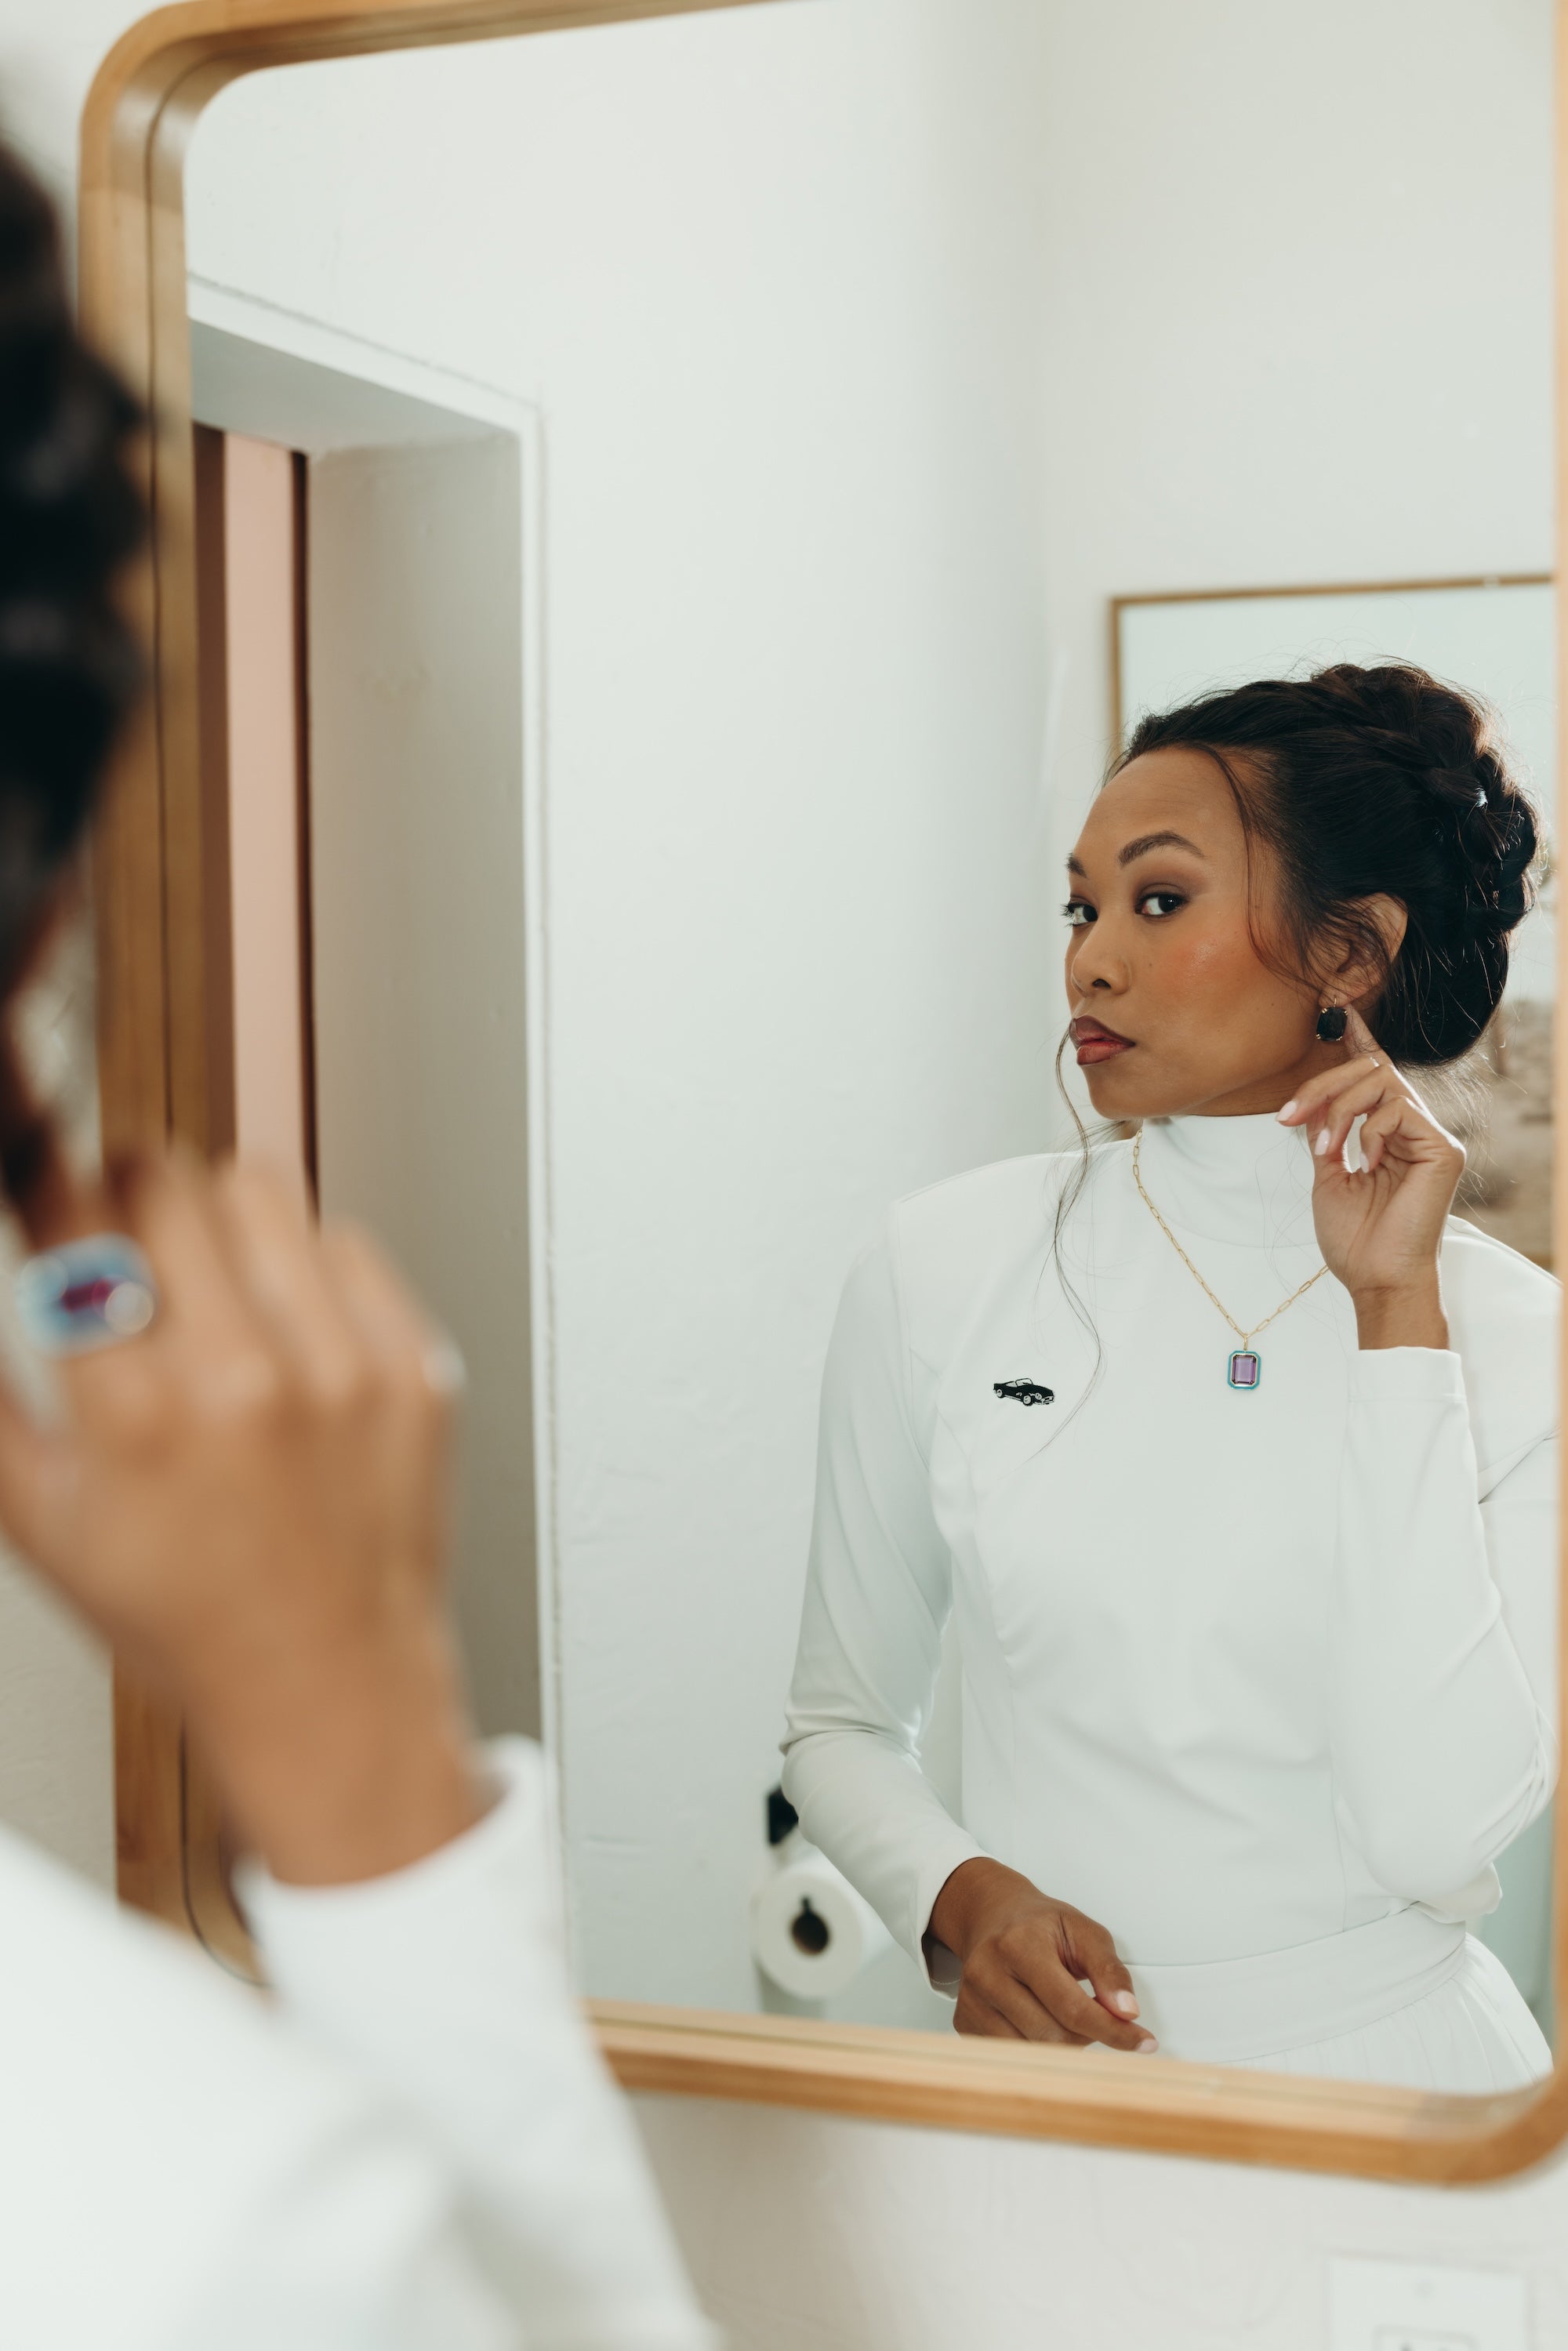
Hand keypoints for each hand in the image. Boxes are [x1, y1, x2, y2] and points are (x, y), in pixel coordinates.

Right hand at [0, 1119, 482, 1886]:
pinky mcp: (414, 1366)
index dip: (45, 1175)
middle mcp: (245, 1380)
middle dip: (127, 1187)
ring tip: (205, 1268)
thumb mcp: (44, 1526)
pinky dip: (306, 1265)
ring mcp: (342, 1368)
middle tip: (122, 1226)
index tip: (42, 1169)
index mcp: (137, 1417)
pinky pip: (347, 1243)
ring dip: (216, 1211)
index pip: (75, 1217)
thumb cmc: (190, 1622)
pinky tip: (287, 1323)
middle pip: (165, 1177)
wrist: (331, 1687)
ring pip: (259, 1189)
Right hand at [928, 1857, 1156, 2051]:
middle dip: (1087, 2033)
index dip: (1113, 2031)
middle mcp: (986, 1972)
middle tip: (1093, 2013)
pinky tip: (1038, 2019)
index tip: (1143, 2043)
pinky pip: (1013, 2056)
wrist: (992, 1915)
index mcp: (1019, 1944)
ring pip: (1034, 2052)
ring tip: (1063, 2012)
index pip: (1072, 2007)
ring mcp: (971, 2000)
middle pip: (1054, 2035)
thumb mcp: (1084, 1931)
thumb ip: (1109, 1970)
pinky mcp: (964, 2022)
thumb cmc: (1041, 1925)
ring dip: (1063, 2043)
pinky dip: (1036, 2046)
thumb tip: (1128, 2014)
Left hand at [1275, 1009, 1459, 1348]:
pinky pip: (1399, 1108)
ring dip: (1339, 1107)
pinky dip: (1368, 1129)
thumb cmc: (1355, 1239)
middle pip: (1371, 1068)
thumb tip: (1310, 1102)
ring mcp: (1430, 1136)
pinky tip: (1363, 1162)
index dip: (1358, 1040)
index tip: (1338, 1012)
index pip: (1375, 1076)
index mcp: (1386, 1134)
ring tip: (1323, 1146)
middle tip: (1288, 1117)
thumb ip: (1325, 1134)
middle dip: (1322, 1085)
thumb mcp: (1326, 1177)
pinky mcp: (1442, 1148)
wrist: (1375, 1280)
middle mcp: (1412, 1129)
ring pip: (1382, 1079)